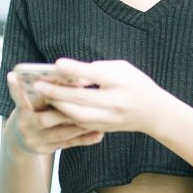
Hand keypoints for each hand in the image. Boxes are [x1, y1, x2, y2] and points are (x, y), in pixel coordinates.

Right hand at [5, 71, 103, 154]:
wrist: (18, 141)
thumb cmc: (29, 113)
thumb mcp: (29, 103)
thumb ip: (43, 94)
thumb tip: (67, 79)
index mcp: (21, 111)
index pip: (23, 98)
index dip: (31, 90)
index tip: (50, 80)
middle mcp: (25, 126)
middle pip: (44, 119)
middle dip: (63, 112)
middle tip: (82, 103)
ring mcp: (35, 140)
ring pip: (60, 134)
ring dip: (79, 126)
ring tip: (98, 119)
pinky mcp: (45, 149)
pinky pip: (68, 145)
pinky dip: (84, 139)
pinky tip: (98, 135)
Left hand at [32, 59, 171, 133]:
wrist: (154, 113)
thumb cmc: (136, 84)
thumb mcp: (123, 69)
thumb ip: (98, 69)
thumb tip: (73, 73)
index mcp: (121, 82)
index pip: (96, 75)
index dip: (75, 69)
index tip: (57, 64)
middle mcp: (116, 102)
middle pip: (82, 98)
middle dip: (57, 92)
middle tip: (38, 85)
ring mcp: (110, 118)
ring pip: (78, 115)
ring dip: (58, 106)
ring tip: (43, 96)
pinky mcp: (104, 128)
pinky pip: (81, 124)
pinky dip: (66, 115)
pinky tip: (55, 107)